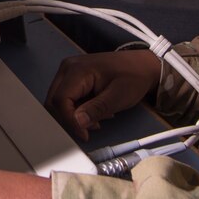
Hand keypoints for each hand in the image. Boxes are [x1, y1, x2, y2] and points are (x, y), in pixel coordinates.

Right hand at [45, 50, 160, 140]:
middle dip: (70, 118)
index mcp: (77, 70)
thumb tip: (78, 122)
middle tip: (91, 127)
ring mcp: (69, 71)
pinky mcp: (74, 77)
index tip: (84, 134)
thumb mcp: (118, 96)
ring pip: (59, 101)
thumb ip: (97, 109)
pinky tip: (95, 111)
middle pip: (54, 100)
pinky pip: (67, 97)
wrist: (143, 65)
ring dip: (74, 115)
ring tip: (98, 118)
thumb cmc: (134, 77)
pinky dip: (78, 109)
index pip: (60, 100)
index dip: (69, 120)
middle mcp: (68, 68)